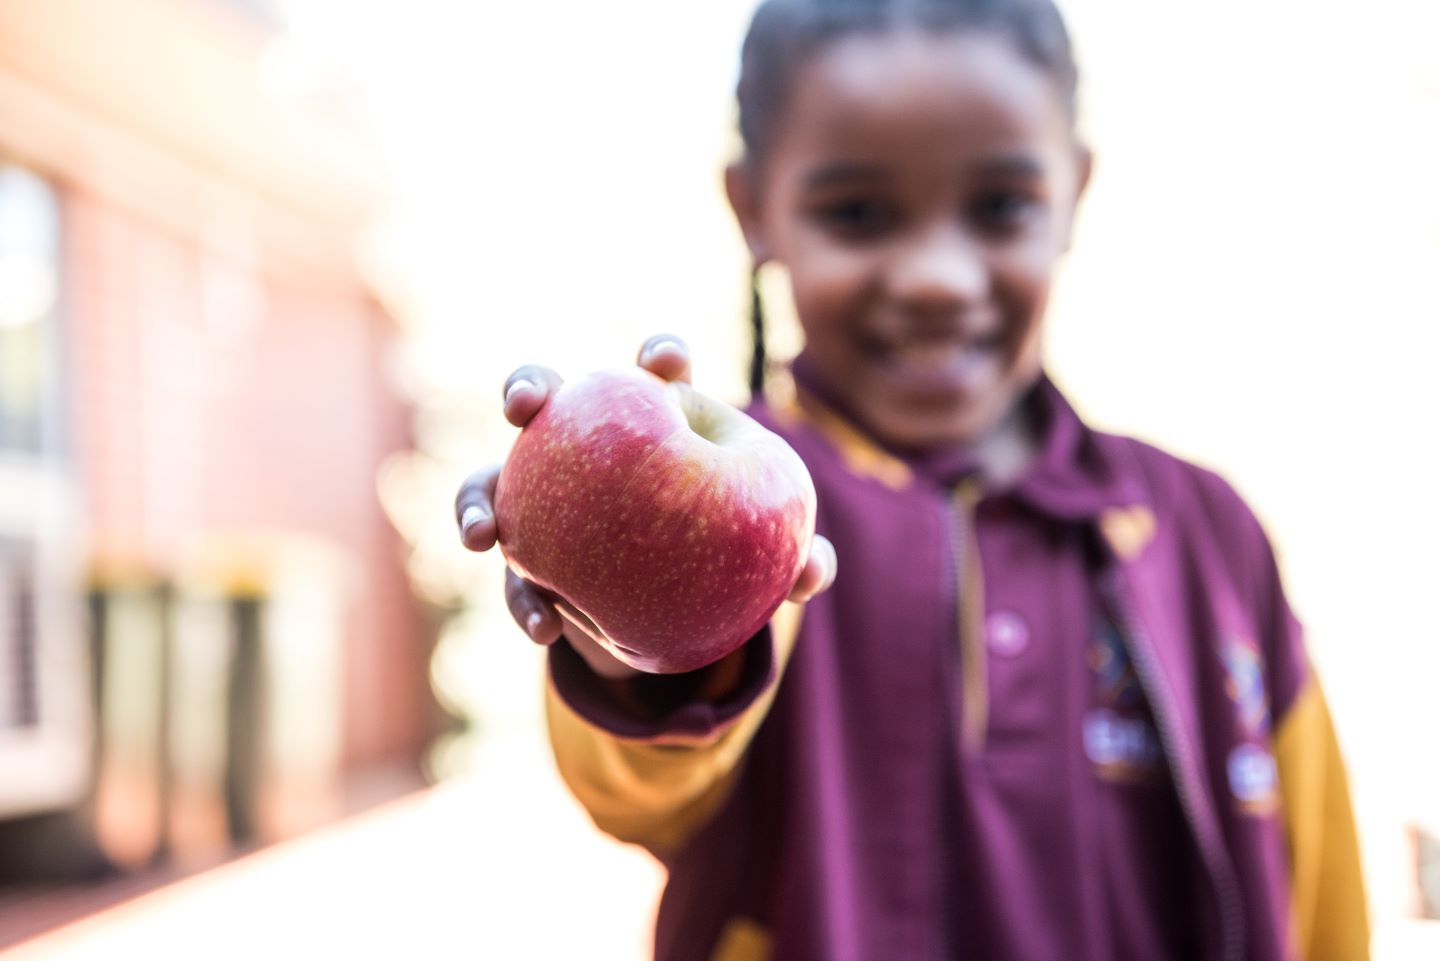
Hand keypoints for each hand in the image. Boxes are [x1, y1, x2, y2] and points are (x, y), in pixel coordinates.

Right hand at [455, 334, 836, 678]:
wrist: (675, 605)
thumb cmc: (726, 554)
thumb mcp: (765, 559)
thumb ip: (791, 558)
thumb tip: (813, 573)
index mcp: (656, 424)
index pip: (655, 373)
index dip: (658, 356)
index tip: (663, 361)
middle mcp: (587, 446)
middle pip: (552, 398)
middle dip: (529, 386)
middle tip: (525, 404)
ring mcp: (545, 498)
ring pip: (496, 478)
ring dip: (477, 500)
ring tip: (481, 536)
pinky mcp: (529, 557)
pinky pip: (513, 573)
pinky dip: (523, 599)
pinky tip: (543, 627)